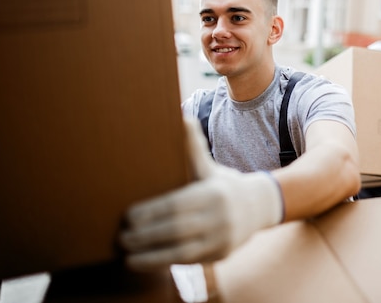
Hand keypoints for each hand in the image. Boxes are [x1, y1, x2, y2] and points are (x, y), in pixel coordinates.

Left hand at [119, 117, 283, 269]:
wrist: (259, 206)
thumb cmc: (223, 184)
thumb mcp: (209, 165)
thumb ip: (192, 147)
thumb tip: (181, 117)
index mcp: (212, 193)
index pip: (176, 205)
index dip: (150, 212)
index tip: (127, 216)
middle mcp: (219, 218)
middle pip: (176, 230)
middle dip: (145, 237)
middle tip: (121, 238)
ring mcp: (222, 240)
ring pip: (182, 253)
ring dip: (151, 258)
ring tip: (127, 258)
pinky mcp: (220, 256)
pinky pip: (189, 263)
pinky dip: (166, 263)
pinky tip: (146, 263)